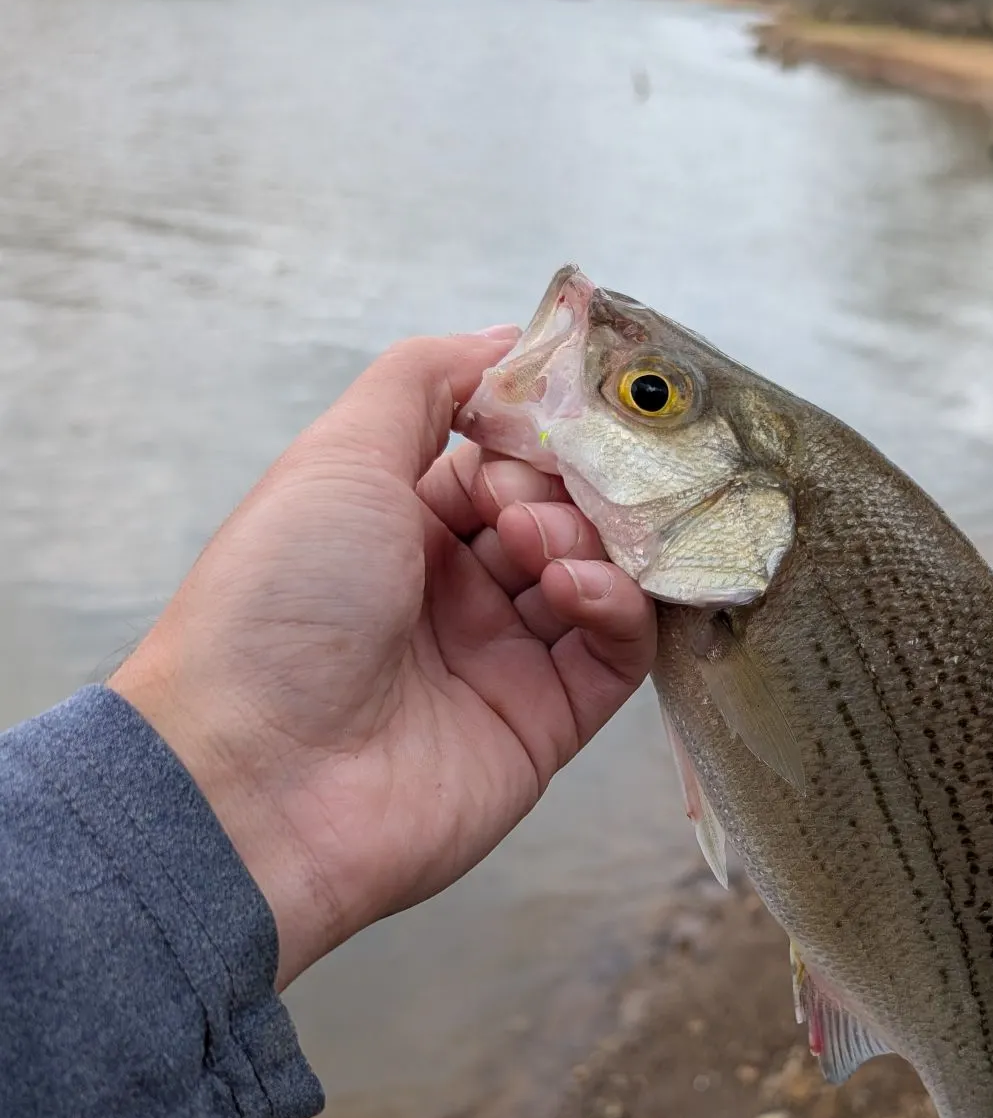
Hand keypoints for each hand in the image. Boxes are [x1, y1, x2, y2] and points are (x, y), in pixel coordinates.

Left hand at [109, 332, 655, 988]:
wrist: (253, 779)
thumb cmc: (276, 603)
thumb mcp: (338, 455)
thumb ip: (426, 379)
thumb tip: (511, 338)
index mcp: (397, 526)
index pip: (500, 460)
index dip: (531, 434)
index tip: (557, 412)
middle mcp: (453, 589)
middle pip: (557, 513)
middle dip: (564, 488)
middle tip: (532, 498)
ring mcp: (502, 657)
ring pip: (597, 575)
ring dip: (586, 542)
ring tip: (542, 549)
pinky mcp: (547, 722)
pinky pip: (615, 651)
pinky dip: (615, 607)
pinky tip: (576, 590)